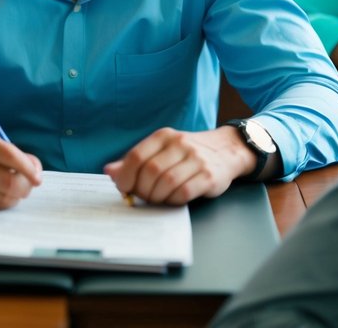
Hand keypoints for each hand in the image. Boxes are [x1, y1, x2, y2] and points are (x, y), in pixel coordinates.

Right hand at [0, 131, 42, 212]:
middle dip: (25, 187)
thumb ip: (12, 154)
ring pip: (3, 200)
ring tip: (12, 188)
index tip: (38, 178)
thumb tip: (36, 173)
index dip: (28, 168)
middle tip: (29, 185)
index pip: (10, 156)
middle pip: (8, 183)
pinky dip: (1, 204)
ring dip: (14, 197)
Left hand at [104, 127, 252, 205]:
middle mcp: (180, 144)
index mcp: (164, 136)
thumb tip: (110, 171)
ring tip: (157, 200)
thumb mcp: (162, 150)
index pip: (137, 156)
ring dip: (157, 197)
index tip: (123, 188)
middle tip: (142, 197)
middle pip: (150, 171)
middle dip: (142, 190)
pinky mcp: (209, 176)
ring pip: (166, 183)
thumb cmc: (187, 154)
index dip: (126, 176)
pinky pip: (184, 192)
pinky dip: (173, 200)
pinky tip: (172, 200)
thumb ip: (136, 161)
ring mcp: (196, 159)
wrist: (227, 150)